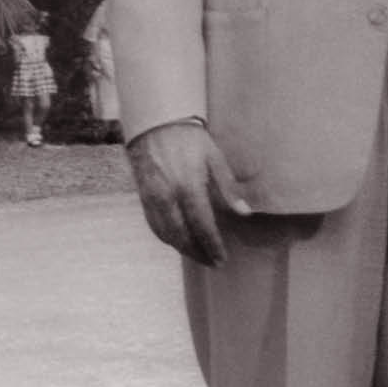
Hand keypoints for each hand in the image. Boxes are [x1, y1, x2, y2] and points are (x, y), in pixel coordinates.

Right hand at [127, 121, 249, 266]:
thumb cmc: (190, 139)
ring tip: (198, 255)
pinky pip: (154, 225)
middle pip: (182, 236)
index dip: (212, 245)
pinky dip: (166, 238)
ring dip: (182, 248)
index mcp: (188, 186)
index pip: (202, 225)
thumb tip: (244, 212)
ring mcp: (152, 198)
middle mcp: (168, 196)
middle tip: (211, 262)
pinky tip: (178, 242)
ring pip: (166, 234)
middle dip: (197, 252)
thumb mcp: (214, 158)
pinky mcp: (143, 197)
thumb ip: (228, 187)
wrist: (156, 124)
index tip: (222, 259)